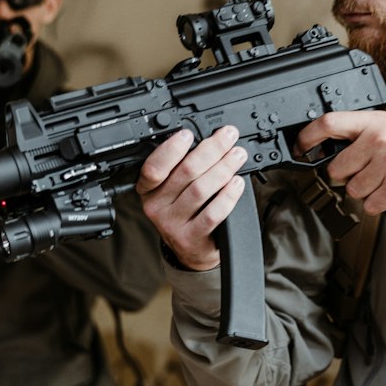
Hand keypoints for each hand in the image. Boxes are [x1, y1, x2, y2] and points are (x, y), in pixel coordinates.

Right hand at [136, 125, 246, 269]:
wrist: (191, 251)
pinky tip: (237, 183)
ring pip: (200, 190)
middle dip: (211, 149)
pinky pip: (212, 213)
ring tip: (237, 155)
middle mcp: (156, 207)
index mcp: (148, 190)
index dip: (171, 149)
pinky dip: (228, 196)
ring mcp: (172, 224)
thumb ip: (183, 168)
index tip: (189, 134)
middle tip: (228, 137)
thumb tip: (210, 141)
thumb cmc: (185, 212)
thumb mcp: (173, 190)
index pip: (153, 167)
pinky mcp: (191, 238)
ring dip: (223, 168)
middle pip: (185, 173)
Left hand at [296, 110, 385, 214]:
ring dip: (366, 192)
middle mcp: (379, 140)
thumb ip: (366, 134)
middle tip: (368, 173)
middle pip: (337, 168)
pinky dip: (379, 205)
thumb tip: (334, 146)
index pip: (329, 123)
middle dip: (348, 177)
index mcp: (376, 122)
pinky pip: (370, 205)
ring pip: (353, 189)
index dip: (308, 137)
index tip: (300, 147)